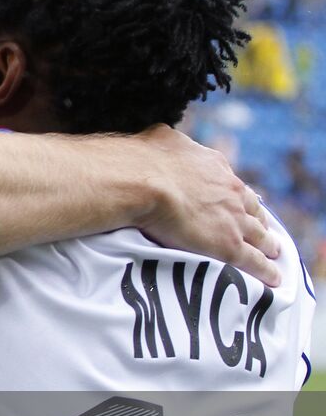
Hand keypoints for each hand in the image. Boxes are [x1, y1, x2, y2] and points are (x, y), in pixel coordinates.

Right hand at [136, 125, 280, 285]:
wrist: (142, 182)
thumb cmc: (142, 161)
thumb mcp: (160, 139)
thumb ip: (169, 143)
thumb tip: (162, 137)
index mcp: (214, 165)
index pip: (231, 183)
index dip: (234, 194)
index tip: (235, 201)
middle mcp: (230, 190)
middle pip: (251, 208)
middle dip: (257, 218)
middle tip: (260, 228)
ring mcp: (232, 218)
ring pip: (259, 234)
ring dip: (267, 243)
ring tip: (272, 251)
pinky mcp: (228, 244)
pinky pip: (254, 260)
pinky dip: (265, 270)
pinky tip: (272, 278)